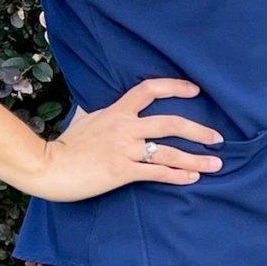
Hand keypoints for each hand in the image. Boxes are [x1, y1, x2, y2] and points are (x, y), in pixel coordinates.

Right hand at [20, 78, 224, 201]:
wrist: (49, 166)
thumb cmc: (66, 145)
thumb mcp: (85, 118)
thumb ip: (101, 111)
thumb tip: (102, 105)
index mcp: (117, 110)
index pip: (149, 89)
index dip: (175, 87)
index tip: (195, 90)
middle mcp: (125, 127)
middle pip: (171, 122)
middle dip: (199, 130)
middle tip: (218, 138)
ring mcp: (124, 149)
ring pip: (169, 152)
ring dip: (196, 159)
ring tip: (215, 164)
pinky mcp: (122, 171)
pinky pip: (157, 172)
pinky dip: (177, 176)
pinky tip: (192, 179)